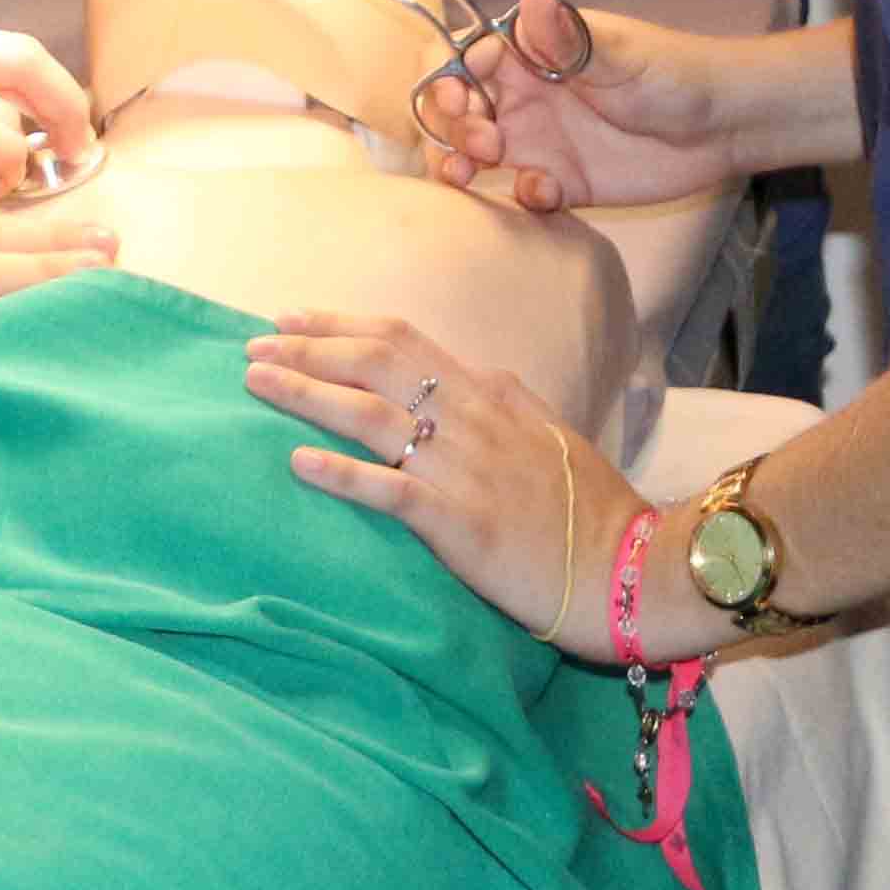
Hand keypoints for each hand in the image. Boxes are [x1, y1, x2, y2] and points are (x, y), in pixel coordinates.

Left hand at [243, 311, 641, 665]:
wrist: (635, 569)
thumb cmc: (594, 510)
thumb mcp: (550, 433)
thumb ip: (504, 403)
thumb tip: (473, 376)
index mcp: (492, 392)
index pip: (403, 341)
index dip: (341, 326)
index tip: (290, 319)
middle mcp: (474, 417)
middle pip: (377, 364)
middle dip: (309, 348)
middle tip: (253, 345)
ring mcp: (467, 468)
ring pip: (372, 415)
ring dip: (307, 393)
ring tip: (256, 382)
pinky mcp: (463, 524)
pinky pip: (391, 491)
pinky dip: (341, 475)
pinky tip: (297, 463)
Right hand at [413, 0, 737, 214]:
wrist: (724, 126)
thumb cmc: (674, 73)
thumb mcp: (623, 54)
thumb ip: (571, 38)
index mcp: (532, 53)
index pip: (468, 60)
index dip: (450, 79)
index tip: (459, 100)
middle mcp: (526, 95)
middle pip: (461, 110)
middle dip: (452, 126)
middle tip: (483, 144)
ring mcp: (541, 140)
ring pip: (477, 153)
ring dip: (460, 163)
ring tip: (468, 176)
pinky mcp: (563, 182)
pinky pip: (523, 192)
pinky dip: (522, 196)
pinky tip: (547, 193)